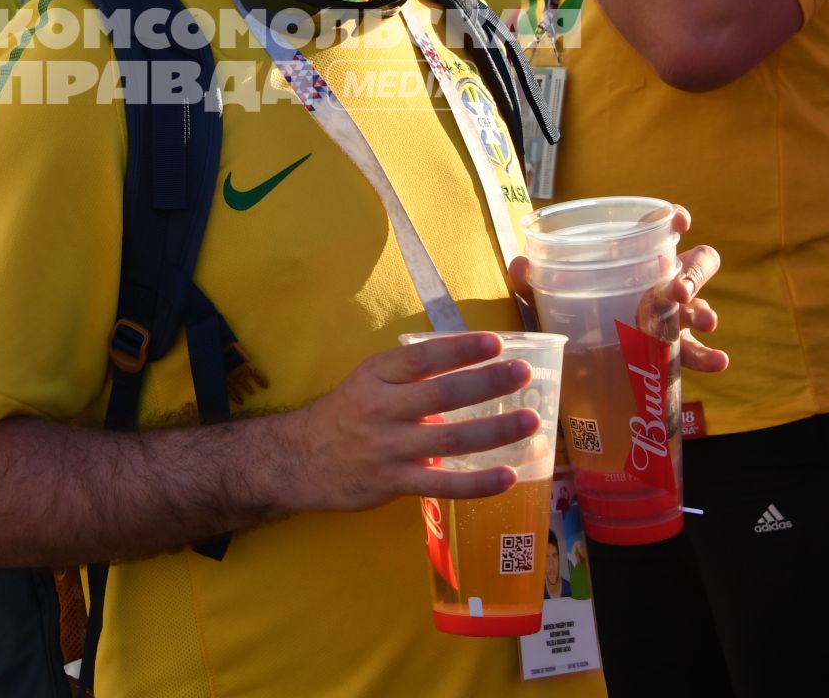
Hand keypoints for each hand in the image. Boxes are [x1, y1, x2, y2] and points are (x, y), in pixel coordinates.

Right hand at [285, 332, 541, 513]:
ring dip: (494, 430)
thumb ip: (409, 375)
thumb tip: (468, 364)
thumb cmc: (345, 415)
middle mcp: (381, 409)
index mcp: (376, 376)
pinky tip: (508, 476)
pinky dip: (477, 482)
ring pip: (448, 440)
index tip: (495, 342)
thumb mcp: (368, 382)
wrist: (298, 460)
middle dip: (486, 383)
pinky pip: (442, 485)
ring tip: (529, 421)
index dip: (459, 349)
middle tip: (523, 374)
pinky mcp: (393, 483)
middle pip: (441, 395)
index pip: (421, 358)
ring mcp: (388, 448)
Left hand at [505, 204, 729, 374]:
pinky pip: (697, 351)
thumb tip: (518, 264)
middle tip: (678, 292)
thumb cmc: (570, 314)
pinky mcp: (673, 349)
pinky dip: (709, 356)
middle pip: (694, 264)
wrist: (581, 361)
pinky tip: (719, 362)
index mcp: (633, 260)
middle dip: (693, 273)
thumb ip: (531, 281)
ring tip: (706, 323)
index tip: (679, 220)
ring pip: (700, 306)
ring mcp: (672, 316)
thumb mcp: (546, 297)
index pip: (659, 230)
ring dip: (703, 312)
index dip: (672, 220)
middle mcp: (660, 283)